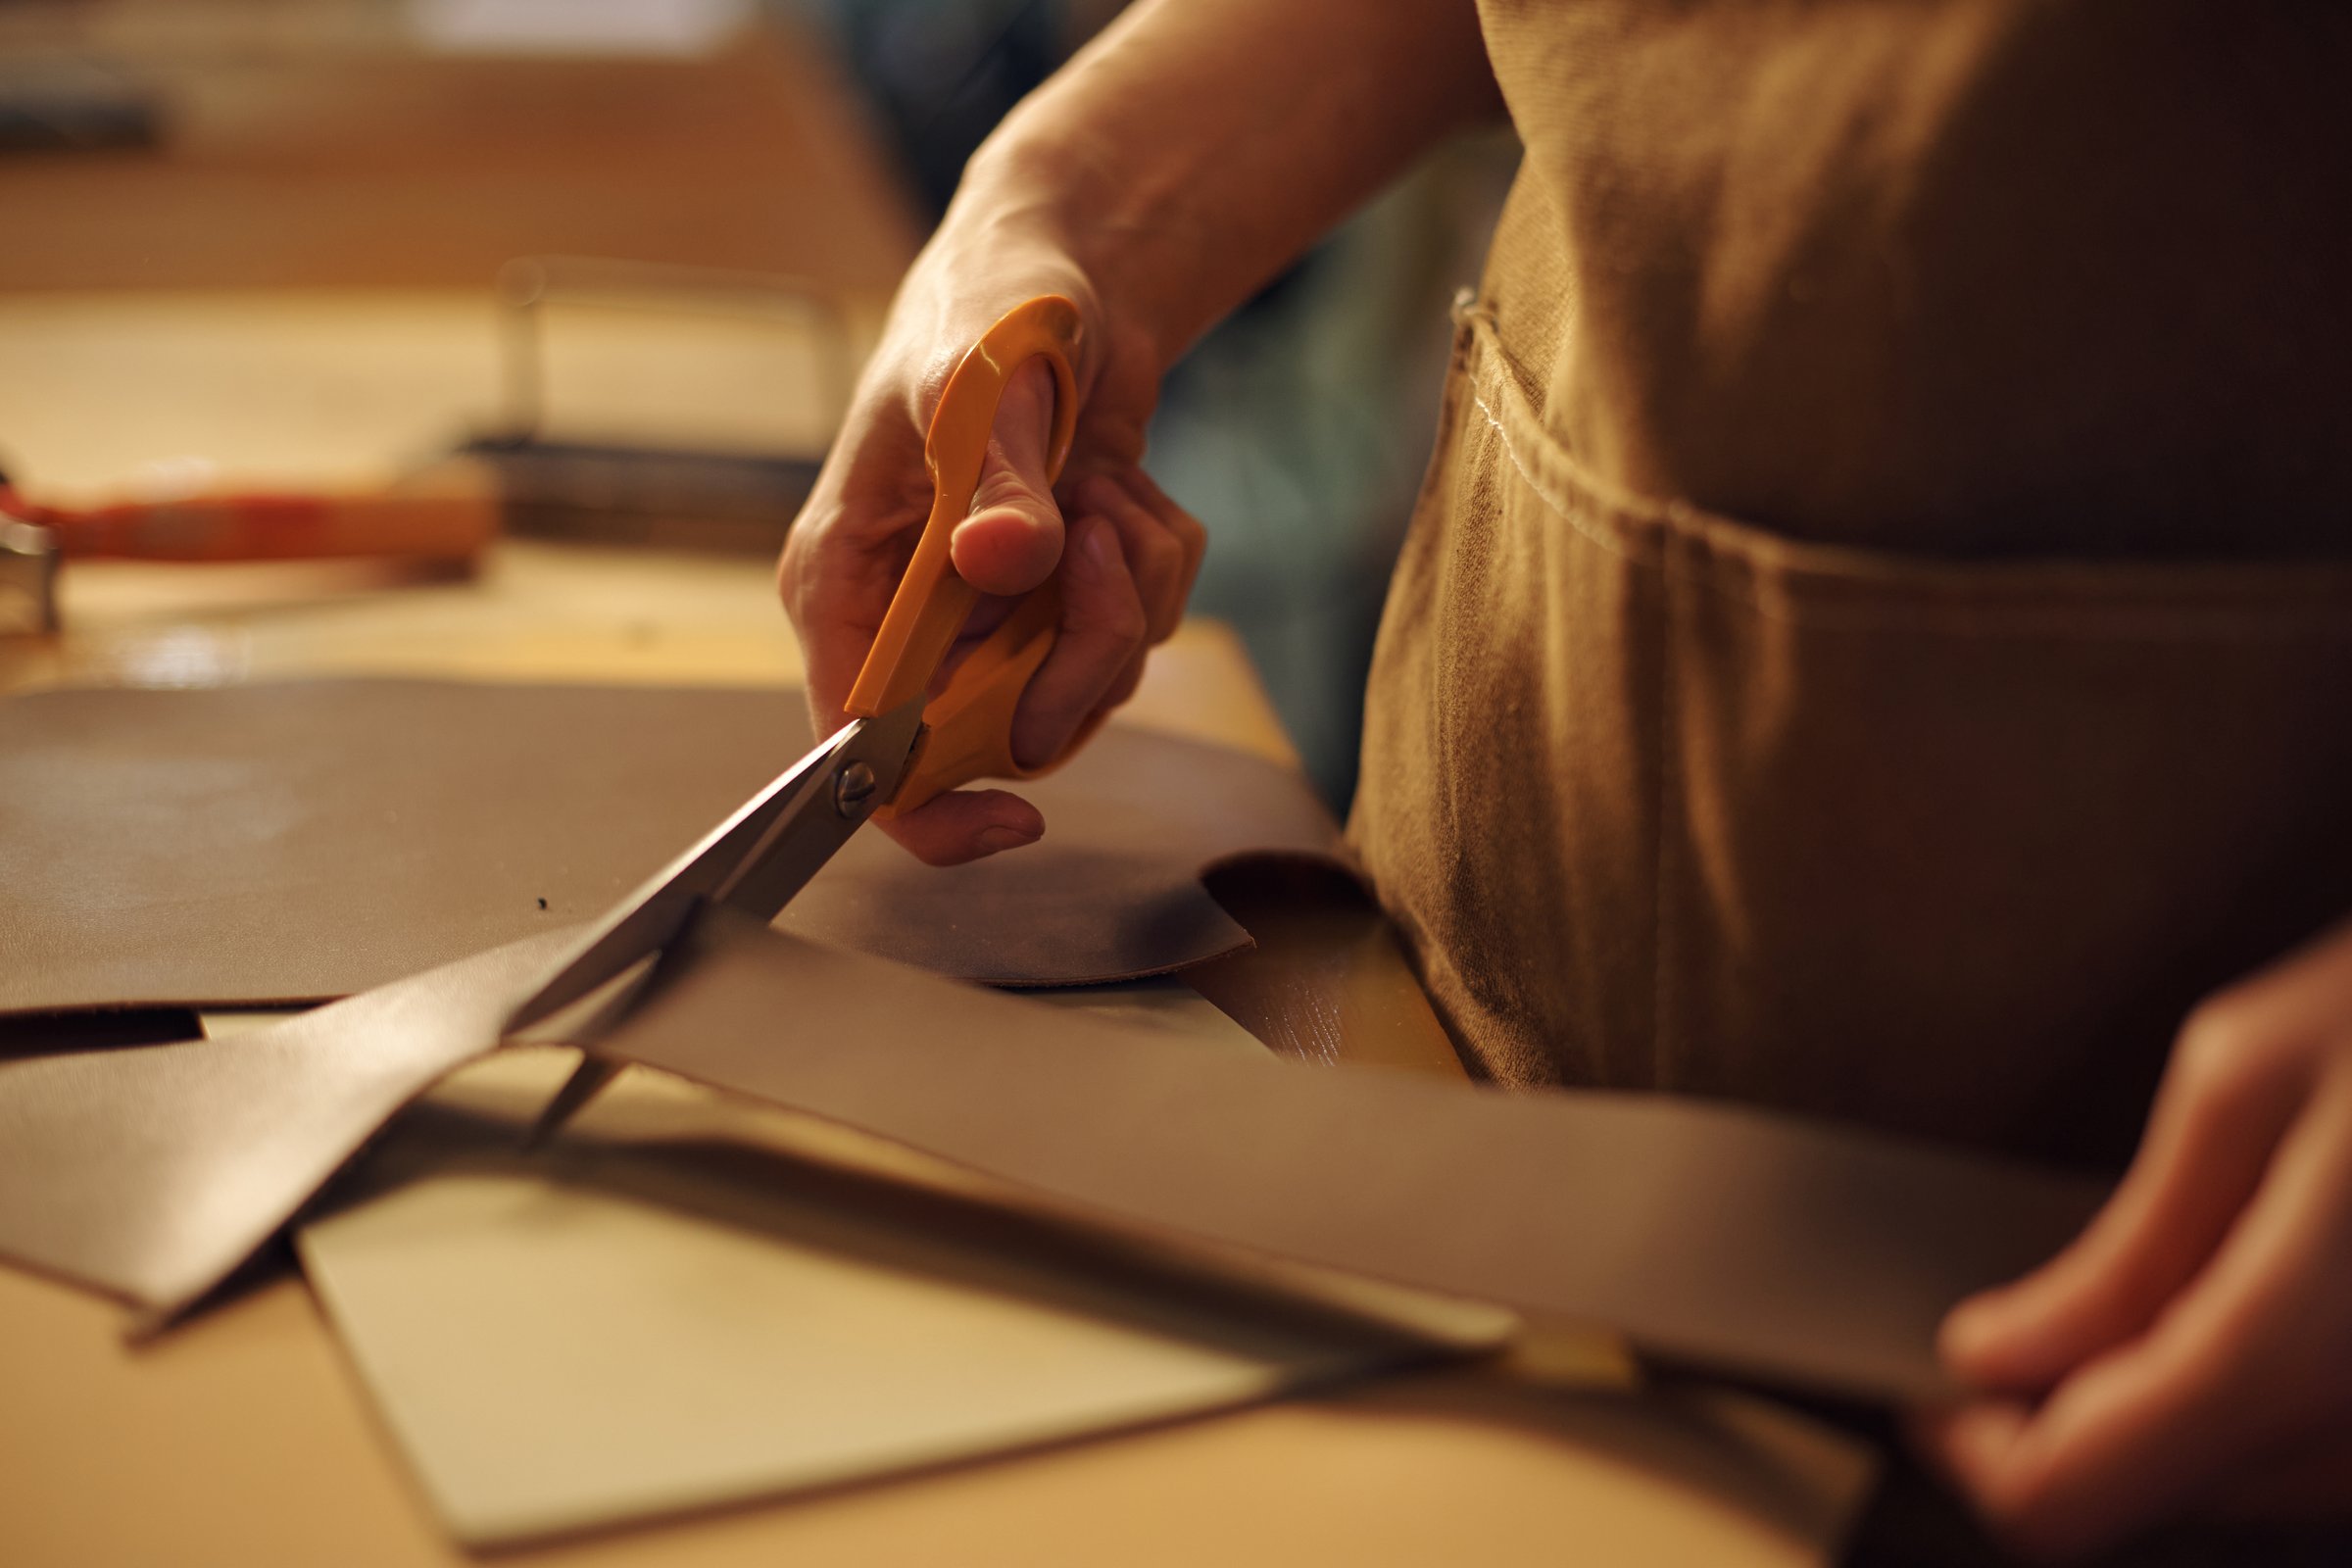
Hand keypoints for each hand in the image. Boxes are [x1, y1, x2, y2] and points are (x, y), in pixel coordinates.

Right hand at [778, 242, 1204, 866]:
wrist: (1071, 265)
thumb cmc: (992, 305)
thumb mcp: (985, 379)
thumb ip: (998, 478)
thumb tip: (999, 564)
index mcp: (845, 584)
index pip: (859, 755)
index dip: (931, 808)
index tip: (1018, 817)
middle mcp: (911, 617)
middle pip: (999, 734)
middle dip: (1077, 652)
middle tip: (1095, 539)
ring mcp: (993, 613)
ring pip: (1083, 687)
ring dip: (1128, 592)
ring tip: (1103, 489)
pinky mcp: (1064, 596)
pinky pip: (1138, 634)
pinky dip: (1157, 562)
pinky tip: (1126, 486)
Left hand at [1919, 915, 2351, 1558]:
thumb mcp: (2249, 1084)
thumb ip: (2123, 1252)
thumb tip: (1994, 1356)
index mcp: (2298, 1346)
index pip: (2072, 1495)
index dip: (1974, 1449)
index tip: (1930, 1378)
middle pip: (2150, 1501)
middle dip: (2055, 1425)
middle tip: (2006, 1326)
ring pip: (2239, 1487)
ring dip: (2151, 1417)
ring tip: (2110, 1305)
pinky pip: (2318, 1455)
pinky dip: (2243, 1405)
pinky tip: (2226, 1310)